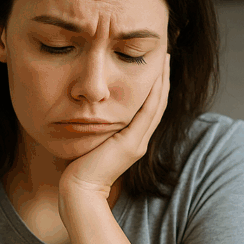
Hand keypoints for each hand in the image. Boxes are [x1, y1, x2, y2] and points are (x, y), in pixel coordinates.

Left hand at [58, 53, 169, 203]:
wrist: (79, 188)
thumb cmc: (78, 167)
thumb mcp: (91, 140)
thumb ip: (97, 126)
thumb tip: (87, 109)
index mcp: (131, 139)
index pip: (148, 108)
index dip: (154, 87)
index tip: (154, 66)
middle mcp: (138, 140)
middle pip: (157, 103)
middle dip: (162, 79)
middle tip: (165, 55)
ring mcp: (138, 142)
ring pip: (157, 105)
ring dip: (162, 81)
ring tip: (164, 59)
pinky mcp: (132, 143)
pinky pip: (148, 112)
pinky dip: (154, 93)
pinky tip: (156, 75)